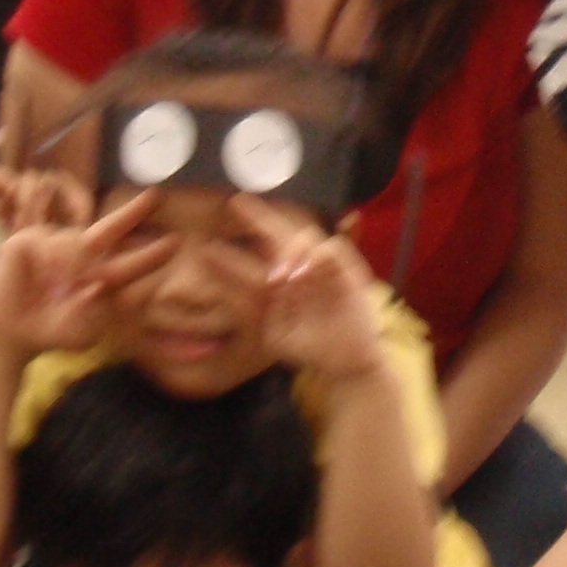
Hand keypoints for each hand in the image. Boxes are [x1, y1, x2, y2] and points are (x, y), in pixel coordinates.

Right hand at [0, 190, 160, 355]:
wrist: (14, 335)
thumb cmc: (53, 331)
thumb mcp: (85, 331)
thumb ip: (98, 312)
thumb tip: (98, 285)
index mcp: (100, 274)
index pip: (129, 262)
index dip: (150, 255)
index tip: (173, 244)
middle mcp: (80, 253)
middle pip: (110, 228)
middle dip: (132, 212)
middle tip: (156, 197)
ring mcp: (54, 244)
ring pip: (77, 245)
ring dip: (76, 267)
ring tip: (62, 289)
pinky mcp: (27, 240)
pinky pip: (48, 243)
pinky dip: (53, 261)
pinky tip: (47, 276)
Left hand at [244, 200, 388, 385]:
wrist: (343, 362)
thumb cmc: (308, 347)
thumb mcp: (272, 332)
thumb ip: (251, 310)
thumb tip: (227, 285)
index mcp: (280, 278)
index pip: (257, 252)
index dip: (234, 243)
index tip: (217, 222)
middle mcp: (299, 266)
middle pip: (279, 233)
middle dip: (258, 217)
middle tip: (236, 203)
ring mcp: (323, 267)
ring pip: (305, 238)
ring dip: (288, 250)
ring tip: (276, 278)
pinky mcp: (349, 272)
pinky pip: (331, 250)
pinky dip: (315, 257)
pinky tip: (300, 275)